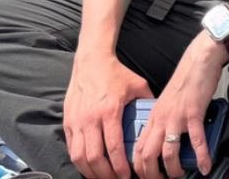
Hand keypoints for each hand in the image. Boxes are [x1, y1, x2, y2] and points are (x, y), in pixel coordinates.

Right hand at [64, 53, 151, 178]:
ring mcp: (77, 122)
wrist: (91, 61)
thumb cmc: (116, 73)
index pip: (113, 147)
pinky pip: (71, 149)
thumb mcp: (137, 85)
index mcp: (110, 111)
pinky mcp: (68, 122)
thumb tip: (160, 116)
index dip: (120, 166)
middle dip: (106, 174)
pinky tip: (89, 167)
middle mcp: (91, 119)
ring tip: (102, 178)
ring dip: (91, 172)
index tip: (127, 176)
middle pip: (95, 158)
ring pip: (80, 157)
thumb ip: (148, 102)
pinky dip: (79, 162)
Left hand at [130, 38, 225, 177]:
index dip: (139, 169)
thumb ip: (162, 120)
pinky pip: (197, 140)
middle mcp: (160, 120)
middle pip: (148, 156)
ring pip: (168, 152)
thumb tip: (165, 139)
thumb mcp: (166, 102)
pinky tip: (205, 166)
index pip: (138, 150)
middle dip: (151, 175)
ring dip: (173, 169)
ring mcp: (176, 118)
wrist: (198, 61)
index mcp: (152, 118)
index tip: (145, 177)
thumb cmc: (184, 81)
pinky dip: (202, 156)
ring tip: (180, 175)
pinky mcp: (194, 113)